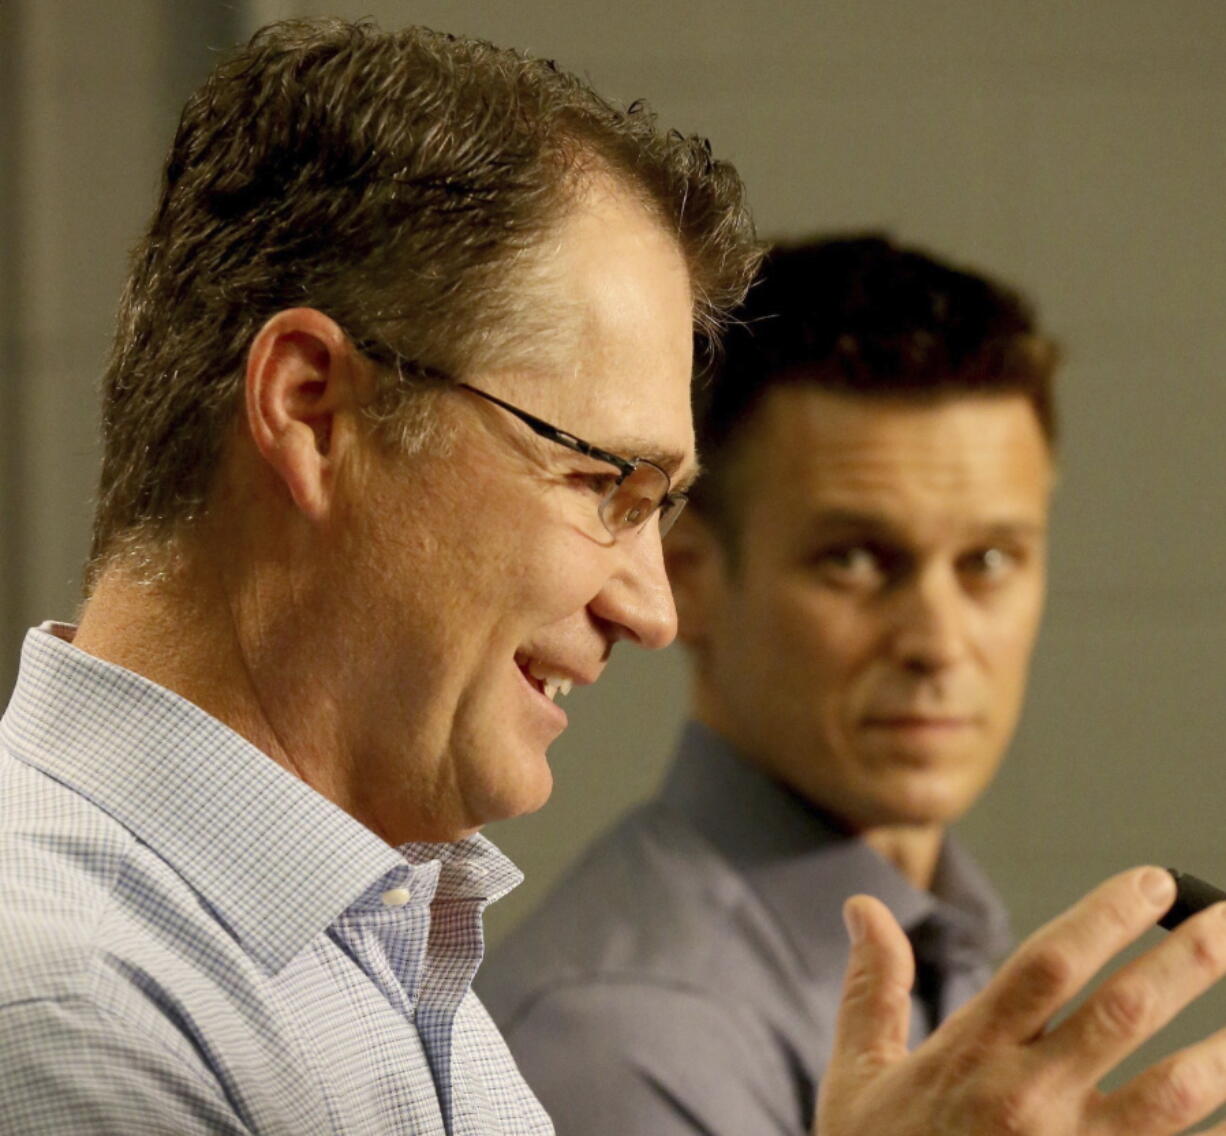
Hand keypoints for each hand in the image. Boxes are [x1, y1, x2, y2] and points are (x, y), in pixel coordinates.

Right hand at [816, 866, 1225, 1134]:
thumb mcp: (858, 1076)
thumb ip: (873, 987)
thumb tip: (865, 906)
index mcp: (969, 1056)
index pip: (1048, 964)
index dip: (1105, 915)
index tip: (1154, 881)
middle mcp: (1026, 1102)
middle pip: (1123, 1013)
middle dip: (1188, 960)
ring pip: (1175, 1095)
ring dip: (1225, 1047)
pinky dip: (1219, 1132)